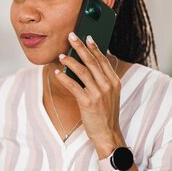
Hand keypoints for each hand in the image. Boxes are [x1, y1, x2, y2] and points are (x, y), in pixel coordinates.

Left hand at [55, 32, 124, 157]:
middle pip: (92, 61)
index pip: (103, 60)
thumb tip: (87, 65)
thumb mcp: (109, 95)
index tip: (87, 36)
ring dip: (70, 61)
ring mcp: (99, 94)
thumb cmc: (106, 114)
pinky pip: (74, 86)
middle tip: (71, 37)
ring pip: (82, 71)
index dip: (94, 47)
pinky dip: (64, 78)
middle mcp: (108, 85)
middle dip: (80, 47)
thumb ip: (101, 81)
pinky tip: (57, 73)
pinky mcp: (88, 102)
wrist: (108, 134)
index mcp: (114, 82)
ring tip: (61, 56)